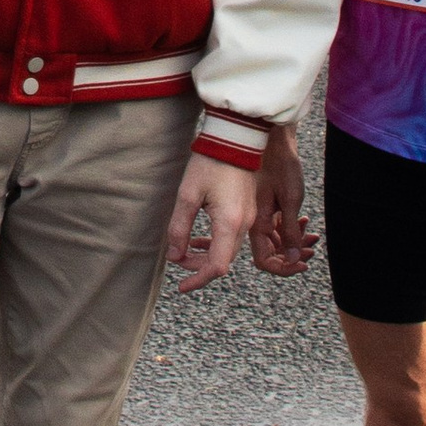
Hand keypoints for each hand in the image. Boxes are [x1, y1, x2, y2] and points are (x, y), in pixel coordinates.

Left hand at [166, 153, 259, 293]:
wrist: (236, 138)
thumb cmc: (210, 163)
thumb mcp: (188, 195)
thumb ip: (179, 228)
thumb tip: (175, 255)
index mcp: (229, 223)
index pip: (216, 267)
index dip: (198, 279)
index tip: (182, 287)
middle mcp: (244, 224)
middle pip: (224, 261)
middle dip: (200, 267)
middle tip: (177, 259)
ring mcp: (250, 217)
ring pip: (229, 250)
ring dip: (208, 256)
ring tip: (185, 249)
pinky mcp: (250, 210)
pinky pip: (235, 237)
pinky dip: (218, 244)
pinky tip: (201, 237)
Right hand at [246, 124, 318, 278]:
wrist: (272, 138)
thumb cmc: (280, 165)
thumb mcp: (290, 200)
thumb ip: (290, 231)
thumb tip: (292, 258)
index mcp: (256, 223)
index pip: (264, 260)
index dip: (282, 268)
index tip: (302, 264)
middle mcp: (254, 222)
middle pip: (271, 252)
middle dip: (292, 255)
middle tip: (311, 250)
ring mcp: (259, 213)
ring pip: (275, 239)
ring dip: (294, 241)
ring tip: (312, 237)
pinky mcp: (265, 205)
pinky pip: (276, 225)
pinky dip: (290, 228)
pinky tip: (303, 221)